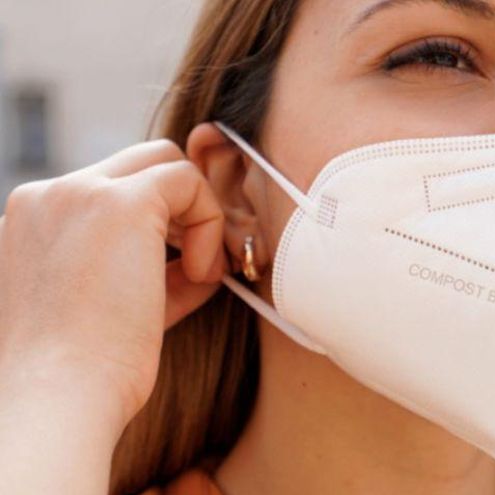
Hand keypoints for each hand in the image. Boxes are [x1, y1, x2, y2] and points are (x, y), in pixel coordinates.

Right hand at [0, 140, 228, 429]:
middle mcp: (45, 196)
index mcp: (32, 221)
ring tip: (199, 275)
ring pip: (166, 163)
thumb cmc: (84, 371)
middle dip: (180, 208)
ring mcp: (78, 193)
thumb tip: (203, 259)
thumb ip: (149, 272)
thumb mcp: (112, 305)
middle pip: (139, 165)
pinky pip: (189, 182)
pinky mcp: (120, 203)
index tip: (175, 274)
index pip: (110, 191)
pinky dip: (210, 223)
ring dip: (197, 215)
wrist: (59, 398)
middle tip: (198, 264)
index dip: (158, 228)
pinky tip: (202, 273)